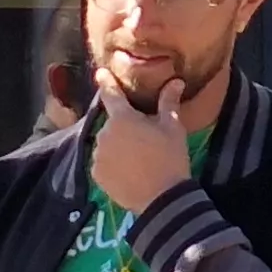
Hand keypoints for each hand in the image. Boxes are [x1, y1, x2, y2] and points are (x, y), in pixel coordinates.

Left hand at [90, 77, 195, 216]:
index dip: (106, 81)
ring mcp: (98, 155)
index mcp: (122, 118)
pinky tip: (128, 171)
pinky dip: (112, 163)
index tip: (100, 72)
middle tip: (142, 138)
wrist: (162, 199)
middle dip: (123, 126)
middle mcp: (104, 133)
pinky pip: (102, 162)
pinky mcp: (96, 174)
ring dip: (117, 145)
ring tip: (137, 158)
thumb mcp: (172, 128)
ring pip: (106, 143)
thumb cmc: (170, 158)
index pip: (110, 94)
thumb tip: (175, 81)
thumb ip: (168, 102)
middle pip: (112, 123)